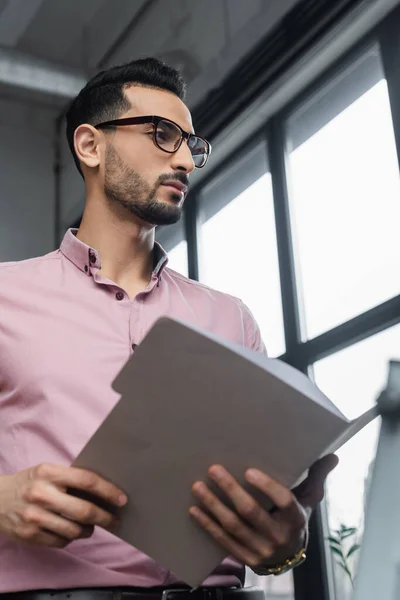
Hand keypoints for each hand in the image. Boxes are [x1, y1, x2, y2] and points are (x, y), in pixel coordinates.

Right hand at [0, 463, 127, 548]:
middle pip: (84, 510)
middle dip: (105, 517)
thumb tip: (103, 492)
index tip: (122, 499)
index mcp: (49, 473)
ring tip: (90, 527)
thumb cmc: (30, 483)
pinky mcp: (29, 535)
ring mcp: (34, 516)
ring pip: (74, 530)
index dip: (108, 491)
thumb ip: (70, 478)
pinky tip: (71, 532)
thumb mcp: (47, 471)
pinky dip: (70, 538)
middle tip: (115, 520)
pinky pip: (60, 542)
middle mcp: (42, 494)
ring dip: (88, 530)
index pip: (86, 481)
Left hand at [189, 454, 337, 570]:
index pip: (283, 501)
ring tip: (198, 486)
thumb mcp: (309, 499)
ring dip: (213, 505)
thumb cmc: (295, 519)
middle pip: (251, 512)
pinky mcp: (245, 559)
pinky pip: (223, 541)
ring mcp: (260, 550)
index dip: (266, 487)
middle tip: (213, 469)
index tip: (248, 470)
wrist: (288, 557)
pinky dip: (207, 525)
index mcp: (295, 518)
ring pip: (233, 526)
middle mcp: (279, 536)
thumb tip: (332, 455)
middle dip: (230, 490)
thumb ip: (316, 476)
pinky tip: (195, 510)